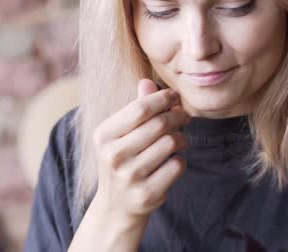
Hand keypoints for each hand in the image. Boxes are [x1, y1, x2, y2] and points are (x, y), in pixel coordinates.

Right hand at [92, 79, 190, 220]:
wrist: (116, 205)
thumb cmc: (122, 160)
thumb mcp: (120, 134)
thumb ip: (135, 108)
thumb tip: (148, 82)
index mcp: (103, 135)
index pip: (140, 108)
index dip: (162, 99)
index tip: (175, 96)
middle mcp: (113, 155)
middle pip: (159, 124)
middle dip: (177, 116)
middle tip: (184, 117)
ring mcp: (129, 176)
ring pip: (170, 143)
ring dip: (181, 139)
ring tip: (178, 141)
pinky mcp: (147, 193)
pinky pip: (177, 165)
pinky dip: (180, 160)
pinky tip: (173, 161)